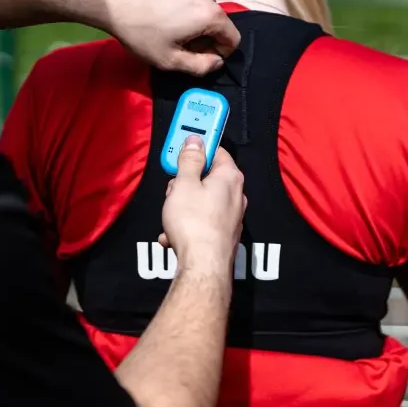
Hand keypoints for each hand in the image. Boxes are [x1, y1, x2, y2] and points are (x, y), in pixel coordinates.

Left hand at [87, 0, 240, 75]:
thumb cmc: (140, 32)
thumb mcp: (169, 60)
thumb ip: (200, 66)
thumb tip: (216, 62)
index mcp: (211, 15)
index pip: (233, 39)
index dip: (218, 53)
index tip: (195, 57)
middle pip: (217, 22)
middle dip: (203, 37)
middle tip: (175, 45)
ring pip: (201, 8)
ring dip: (191, 21)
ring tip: (164, 28)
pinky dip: (179, 6)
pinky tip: (156, 12)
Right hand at [158, 135, 245, 274]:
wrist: (203, 265)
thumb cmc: (194, 223)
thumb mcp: (183, 184)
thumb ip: (189, 161)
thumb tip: (195, 141)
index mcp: (229, 177)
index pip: (216, 151)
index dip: (196, 150)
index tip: (181, 151)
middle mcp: (236, 195)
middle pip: (208, 178)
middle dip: (185, 183)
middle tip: (172, 190)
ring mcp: (232, 216)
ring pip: (202, 201)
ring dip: (183, 206)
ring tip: (171, 218)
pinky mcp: (224, 234)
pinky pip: (202, 221)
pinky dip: (188, 225)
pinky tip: (174, 235)